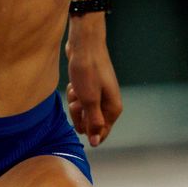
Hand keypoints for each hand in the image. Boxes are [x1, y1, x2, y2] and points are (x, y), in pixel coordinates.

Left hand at [66, 32, 122, 147]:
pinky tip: (74, 84)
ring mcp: (99, 94)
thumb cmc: (88, 71)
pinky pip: (79, 99)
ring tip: (76, 89)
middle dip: (79, 115)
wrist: (84, 45)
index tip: (79, 122)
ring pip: (82, 111)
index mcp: (113, 108)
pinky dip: (74, 94)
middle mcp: (108, 103)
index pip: (101, 133)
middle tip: (77, 102)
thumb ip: (94, 122)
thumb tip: (96, 141)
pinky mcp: (90, 87)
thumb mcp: (89, 100)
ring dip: (75, 103)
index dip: (88, 131)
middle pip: (90, 123)